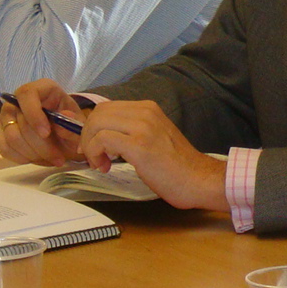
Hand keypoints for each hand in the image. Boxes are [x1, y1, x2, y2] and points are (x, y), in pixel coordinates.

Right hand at [0, 79, 84, 165]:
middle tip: (59, 158)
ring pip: (12, 138)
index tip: (46, 133)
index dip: (33, 114)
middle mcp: (19, 99)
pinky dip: (22, 158)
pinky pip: (4, 148)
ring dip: (33, 154)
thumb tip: (65, 117)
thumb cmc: (70, 127)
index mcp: (42, 89)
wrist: (64, 139)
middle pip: (21, 122)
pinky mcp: (0, 131)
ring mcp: (6, 115)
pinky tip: (37, 159)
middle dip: (41, 145)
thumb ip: (73, 123)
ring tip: (51, 159)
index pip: (27, 94)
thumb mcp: (79, 125)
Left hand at [76, 101, 228, 212]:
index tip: (94, 147)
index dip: (93, 127)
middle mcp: (145, 112)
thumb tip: (104, 135)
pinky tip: (105, 166)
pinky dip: (95, 153)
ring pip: (97, 123)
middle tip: (93, 156)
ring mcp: (143, 127)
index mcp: (149, 108)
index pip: (107, 107)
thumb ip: (133, 130)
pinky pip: (102, 139)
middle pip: (98, 113)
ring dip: (90, 145)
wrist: (199, 180)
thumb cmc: (178, 166)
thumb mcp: (154, 137)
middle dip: (87, 135)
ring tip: (100, 163)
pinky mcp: (139, 145)